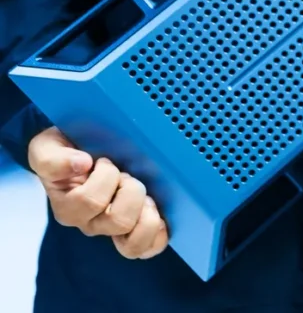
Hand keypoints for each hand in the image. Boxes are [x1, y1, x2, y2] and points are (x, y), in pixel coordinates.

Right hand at [28, 127, 168, 259]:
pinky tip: (159, 215)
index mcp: (69, 208)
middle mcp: (90, 224)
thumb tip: (81, 164)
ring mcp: (112, 232)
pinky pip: (148, 248)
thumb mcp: (48, 149)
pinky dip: (158, 233)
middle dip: (131, 190)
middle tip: (127, 175)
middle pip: (119, 221)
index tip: (103, 161)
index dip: (106, 177)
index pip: (90, 201)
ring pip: (133, 244)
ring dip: (147, 213)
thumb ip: (54, 159)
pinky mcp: (134, 234)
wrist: (78, 151)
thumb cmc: (66, 153)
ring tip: (145, 194)